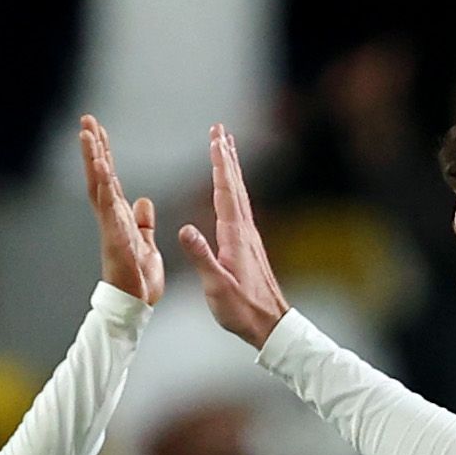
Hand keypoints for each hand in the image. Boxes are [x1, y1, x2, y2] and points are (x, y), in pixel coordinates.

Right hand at [79, 115, 164, 305]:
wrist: (138, 307)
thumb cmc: (140, 281)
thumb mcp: (147, 245)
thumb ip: (143, 223)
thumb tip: (142, 202)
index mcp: (120, 218)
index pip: (110, 179)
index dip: (103, 155)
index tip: (97, 131)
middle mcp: (112, 219)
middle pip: (100, 176)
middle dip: (94, 148)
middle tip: (86, 120)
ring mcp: (111, 228)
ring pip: (100, 187)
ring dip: (94, 160)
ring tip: (87, 135)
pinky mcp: (116, 240)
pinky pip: (109, 210)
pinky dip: (106, 188)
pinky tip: (102, 168)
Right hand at [177, 125, 292, 349]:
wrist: (270, 325)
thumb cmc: (243, 310)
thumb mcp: (217, 287)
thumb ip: (202, 257)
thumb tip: (185, 229)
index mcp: (235, 236)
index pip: (225, 191)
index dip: (220, 164)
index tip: (216, 138)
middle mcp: (244, 230)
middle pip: (234, 185)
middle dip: (226, 156)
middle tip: (220, 129)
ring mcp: (248, 237)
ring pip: (239, 193)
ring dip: (231, 168)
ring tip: (225, 147)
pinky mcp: (249, 245)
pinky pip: (239, 207)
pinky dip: (233, 189)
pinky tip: (230, 189)